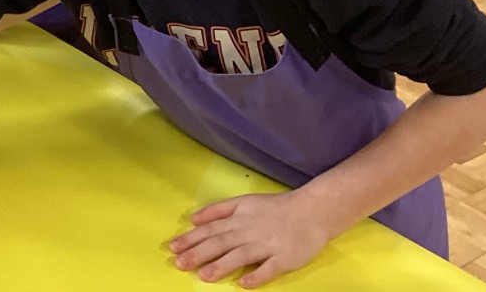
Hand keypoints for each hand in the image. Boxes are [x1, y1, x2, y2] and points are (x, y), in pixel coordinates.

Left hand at [169, 191, 339, 286]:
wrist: (312, 211)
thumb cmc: (275, 208)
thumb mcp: (243, 202)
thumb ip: (217, 210)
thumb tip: (193, 218)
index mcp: (239, 219)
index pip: (210, 229)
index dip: (191, 238)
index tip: (173, 247)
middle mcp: (249, 231)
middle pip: (221, 243)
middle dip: (199, 253)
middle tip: (180, 263)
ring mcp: (267, 245)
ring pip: (241, 255)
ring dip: (222, 265)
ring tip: (204, 275)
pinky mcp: (285, 258)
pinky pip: (269, 268)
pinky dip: (257, 275)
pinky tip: (244, 284)